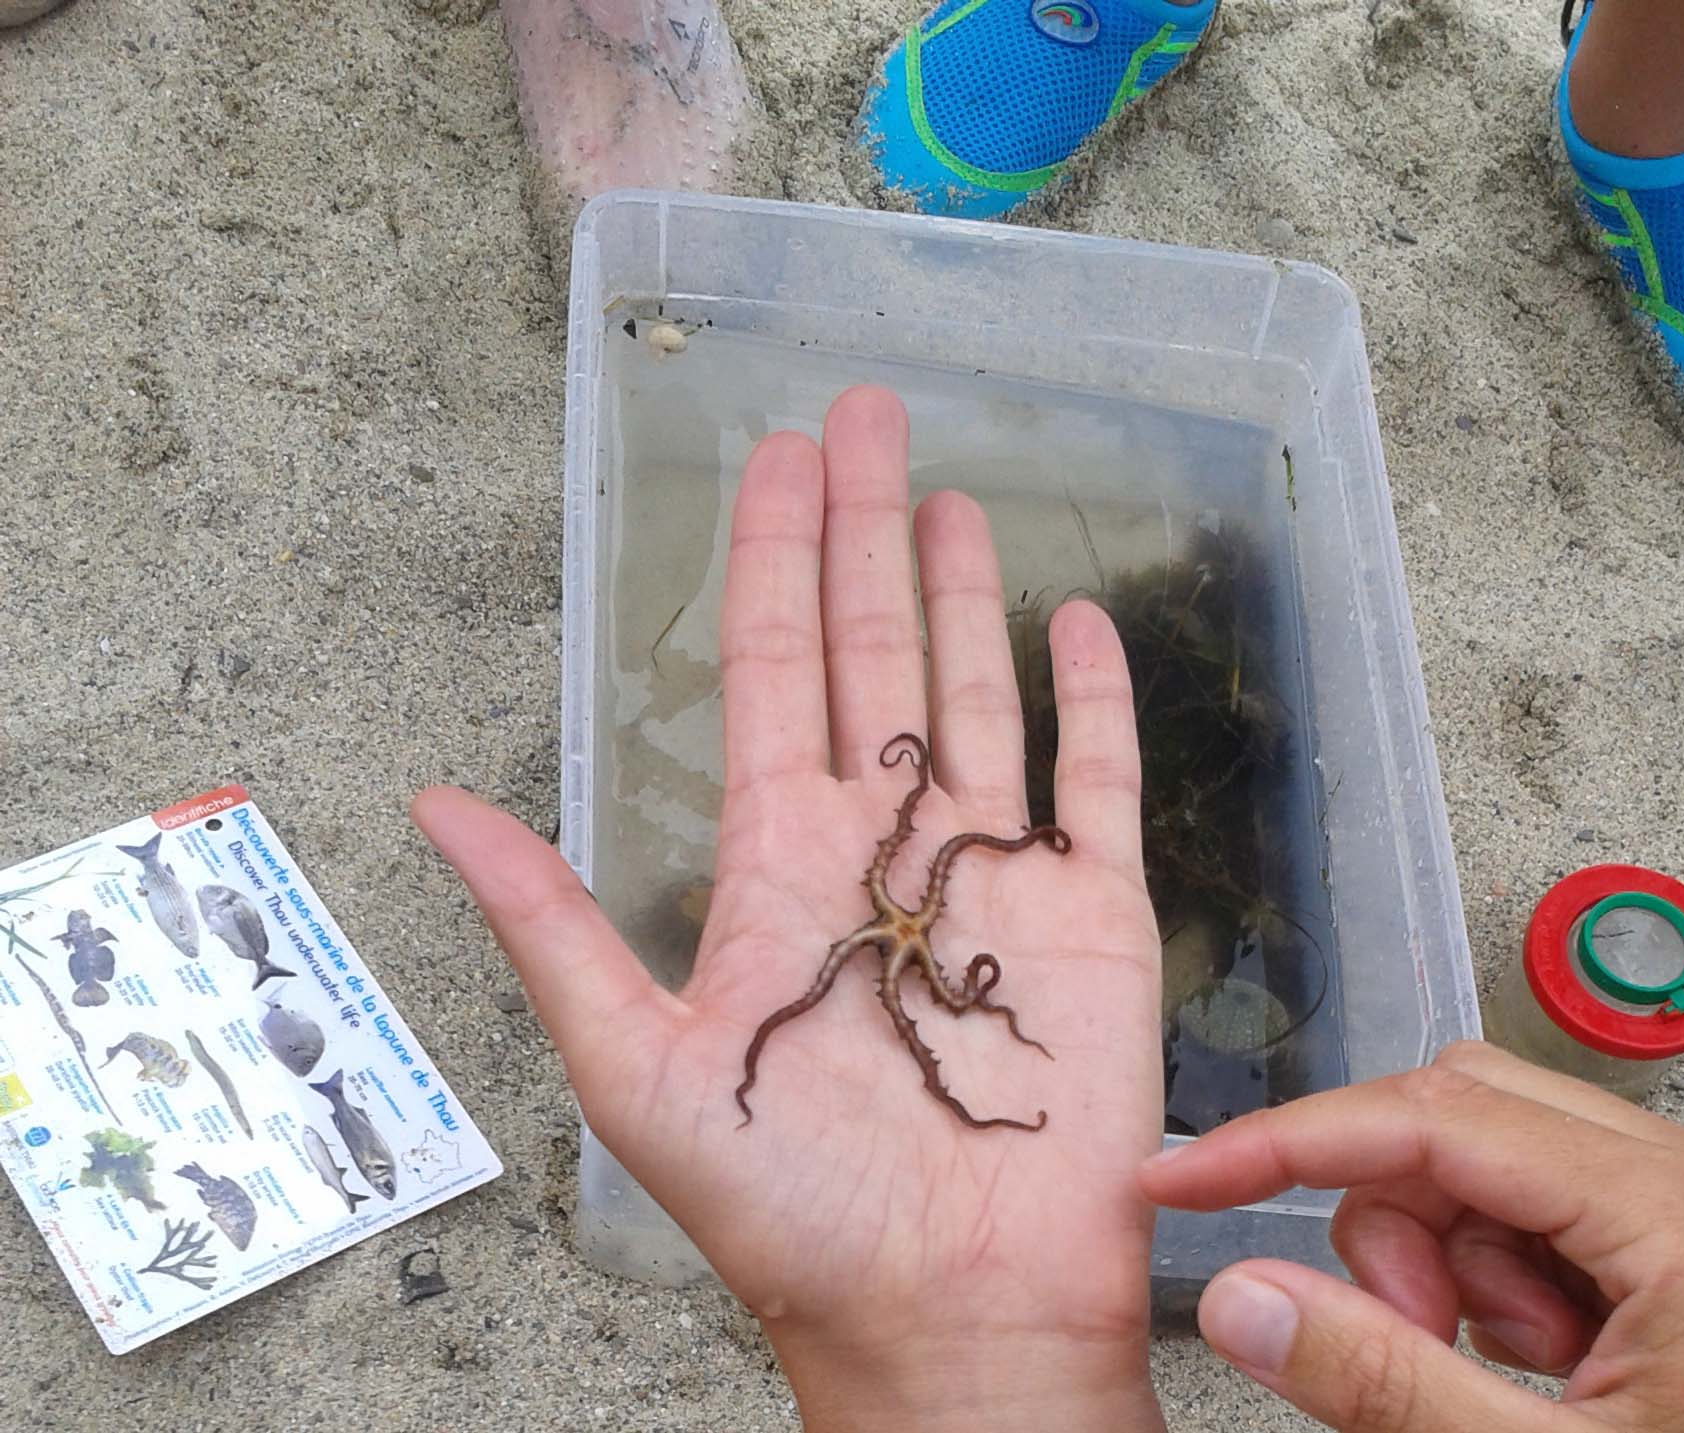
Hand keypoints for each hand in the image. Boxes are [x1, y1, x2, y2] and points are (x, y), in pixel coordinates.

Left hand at [415, 387, 1166, 1431]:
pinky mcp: (1092, 912)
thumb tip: (435, 811)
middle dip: (865, 528)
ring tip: (950, 493)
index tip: (775, 460)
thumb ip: (550, 930)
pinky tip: (1079, 624)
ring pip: (979, 690)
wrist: (952, 1309)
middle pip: (873, 650)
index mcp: (781, 866)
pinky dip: (1095, 700)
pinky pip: (1099, 780)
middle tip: (866, 416)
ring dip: (965, 590)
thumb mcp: (640, 1070)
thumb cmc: (797, 1213)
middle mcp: (886, 845)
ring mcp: (994, 870)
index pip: (771, 672)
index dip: (770, 561)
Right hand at [1140, 1041, 1683, 1432]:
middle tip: (1404, 1340)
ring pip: (1489, 1159)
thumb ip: (1382, 1383)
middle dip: (1394, 1223)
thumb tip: (1240, 1298)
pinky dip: (1497, 1281)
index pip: (1437, 1118)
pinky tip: (1537, 1366)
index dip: (1290, 1144)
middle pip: (1461, 1116)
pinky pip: (1539, 1209)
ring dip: (1447, 1262)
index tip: (1188, 1179)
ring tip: (1494, 1375)